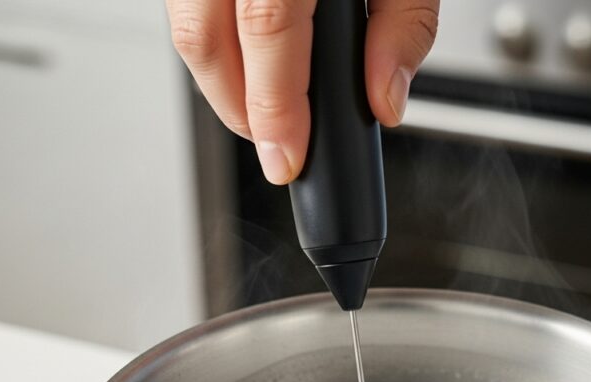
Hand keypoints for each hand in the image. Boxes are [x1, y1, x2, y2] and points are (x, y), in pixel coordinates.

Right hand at [166, 0, 438, 184]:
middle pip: (204, 38)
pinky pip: (185, 2)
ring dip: (223, 79)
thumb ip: (406, 23)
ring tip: (269, 103)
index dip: (274, 108)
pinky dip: (215, 39)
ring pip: (184, 24)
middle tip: (280, 142)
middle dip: (240, 111)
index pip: (268, 29)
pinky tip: (250, 52)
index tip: (287, 158)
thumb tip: (384, 99)